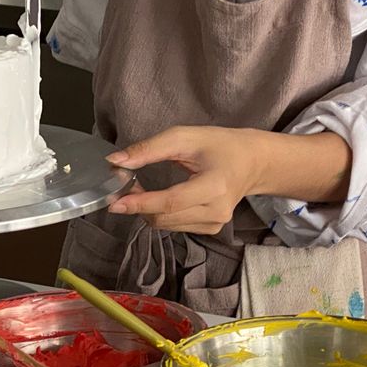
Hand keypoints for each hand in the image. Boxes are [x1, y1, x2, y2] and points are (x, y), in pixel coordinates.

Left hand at [106, 126, 351, 234]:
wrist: (253, 162)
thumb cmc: (219, 145)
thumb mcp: (184, 137)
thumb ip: (148, 149)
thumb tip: (115, 161)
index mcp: (214, 186)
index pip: (170, 202)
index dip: (139, 203)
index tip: (113, 202)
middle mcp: (216, 211)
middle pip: (163, 217)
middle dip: (138, 205)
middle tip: (124, 185)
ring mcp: (215, 224)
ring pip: (165, 225)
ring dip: (146, 210)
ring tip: (139, 190)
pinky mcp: (210, 229)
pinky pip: (174, 226)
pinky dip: (159, 214)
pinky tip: (158, 199)